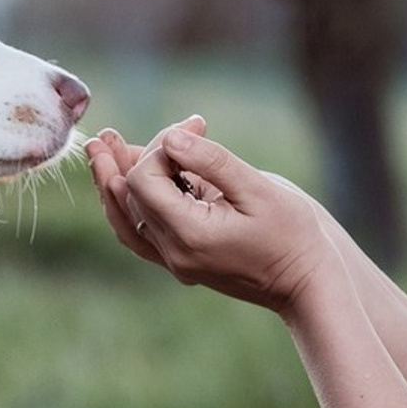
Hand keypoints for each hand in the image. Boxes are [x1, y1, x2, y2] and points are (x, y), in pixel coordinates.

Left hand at [121, 125, 339, 314]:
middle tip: (108, 132)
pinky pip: (139, 236)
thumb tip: (170, 136)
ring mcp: (176, 261)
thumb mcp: (257, 189)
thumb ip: (211, 160)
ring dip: (113, 183)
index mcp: (190, 233)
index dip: (160, 146)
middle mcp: (174, 252)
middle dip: (129, 158)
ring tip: (100, 150)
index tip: (197, 126)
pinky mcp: (182, 262)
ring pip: (127, 218)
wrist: (307, 281)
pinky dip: (127, 207)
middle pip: (130, 197)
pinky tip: (118, 186)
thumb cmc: (293, 233)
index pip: (144, 180)